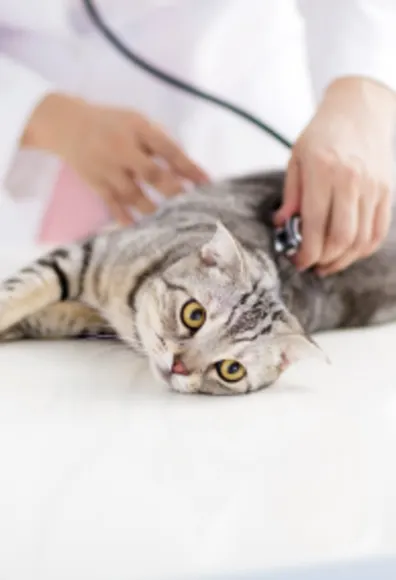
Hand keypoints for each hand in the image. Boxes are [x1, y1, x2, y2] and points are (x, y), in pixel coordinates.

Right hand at [23, 93, 208, 223]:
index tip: (206, 183)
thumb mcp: (138, 123)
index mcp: (138, 128)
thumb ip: (160, 143)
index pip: (168, 149)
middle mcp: (122, 148)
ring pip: (133, 194)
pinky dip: (126, 218)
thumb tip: (188, 171)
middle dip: (172, 191)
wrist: (69, 126)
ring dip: (153, 209)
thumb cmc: (113, 124)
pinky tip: (140, 229)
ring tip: (170, 223)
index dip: (188, 167)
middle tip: (190, 206)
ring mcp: (108, 168)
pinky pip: (113, 205)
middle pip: (151, 173)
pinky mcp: (97, 184)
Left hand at [274, 78, 395, 275]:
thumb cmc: (322, 134)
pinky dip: (363, 249)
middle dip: (323, 260)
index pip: (314, 225)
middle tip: (310, 265)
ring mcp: (373, 187)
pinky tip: (348, 253)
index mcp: (324, 171)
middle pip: (341, 238)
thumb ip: (291, 194)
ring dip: (342, 260)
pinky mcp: (387, 192)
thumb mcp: (296, 158)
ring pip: (361, 240)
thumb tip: (283, 225)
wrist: (360, 109)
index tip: (297, 260)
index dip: (305, 252)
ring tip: (327, 264)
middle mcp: (352, 180)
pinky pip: (378, 232)